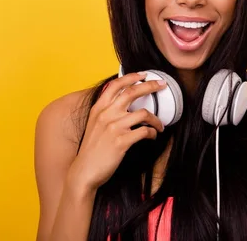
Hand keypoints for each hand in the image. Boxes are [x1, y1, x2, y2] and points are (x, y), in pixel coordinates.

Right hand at [67, 72, 166, 192]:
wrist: (84, 171)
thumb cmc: (92, 149)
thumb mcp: (94, 124)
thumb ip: (106, 111)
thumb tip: (124, 103)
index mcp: (99, 108)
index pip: (116, 84)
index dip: (131, 77)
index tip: (144, 74)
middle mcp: (106, 114)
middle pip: (132, 92)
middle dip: (150, 86)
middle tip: (162, 85)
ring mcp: (114, 127)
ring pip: (144, 113)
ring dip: (156, 119)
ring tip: (160, 125)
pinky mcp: (121, 142)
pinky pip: (144, 132)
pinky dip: (152, 133)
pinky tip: (153, 136)